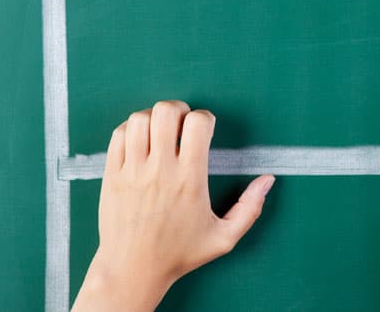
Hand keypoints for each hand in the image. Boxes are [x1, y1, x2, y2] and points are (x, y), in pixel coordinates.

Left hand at [72, 100, 274, 311]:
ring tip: (160, 132)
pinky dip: (131, 129)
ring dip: (153, 118)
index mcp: (190, 179)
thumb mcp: (224, 238)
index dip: (205, 118)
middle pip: (166, 111)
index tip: (204, 131)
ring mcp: (133, 170)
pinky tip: (141, 142)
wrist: (133, 269)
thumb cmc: (179, 254)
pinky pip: (119, 134)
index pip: (198, 123)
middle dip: (179, 110)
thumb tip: (267, 180)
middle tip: (181, 125)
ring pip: (140, 118)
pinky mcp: (112, 174)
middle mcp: (160, 169)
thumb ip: (250, 208)